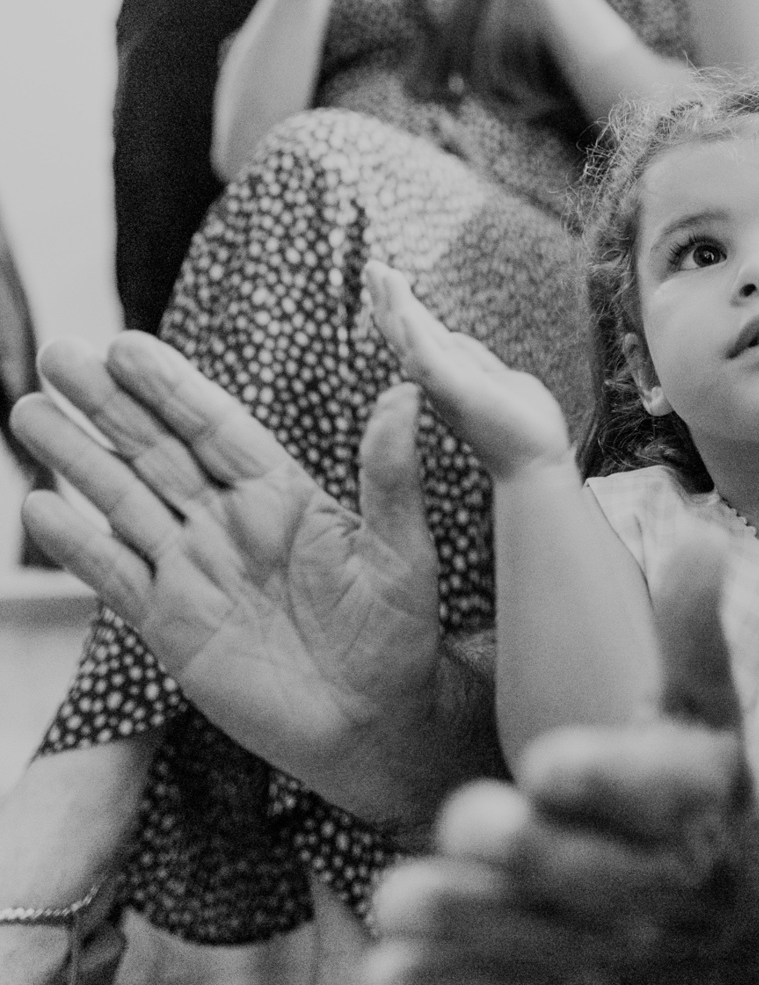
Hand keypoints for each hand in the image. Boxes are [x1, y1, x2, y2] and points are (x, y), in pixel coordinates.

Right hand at [12, 333, 442, 821]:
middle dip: (106, 402)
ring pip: (122, 500)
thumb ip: (391, 476)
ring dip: (77, 457)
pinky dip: (76, 545)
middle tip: (57, 353)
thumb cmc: (400, 635)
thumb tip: (407, 393)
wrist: (376, 728)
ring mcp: (194, 571)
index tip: (125, 344)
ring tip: (27, 411)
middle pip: (155, 449)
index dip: (170, 385)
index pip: (214, 424)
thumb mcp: (402, 551)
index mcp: (281, 493)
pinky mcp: (171, 627)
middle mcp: (229, 522)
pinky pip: (115, 577)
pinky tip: (38, 506)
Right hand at [366, 263, 571, 481]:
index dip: (400, 303)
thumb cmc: (521, 424)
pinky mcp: (460, 394)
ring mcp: (445, 387)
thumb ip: (473, 358)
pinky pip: (431, 363)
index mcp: (447, 373)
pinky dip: (417, 338)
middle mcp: (438, 380)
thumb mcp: (494, 377)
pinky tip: (405, 314)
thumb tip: (454, 335)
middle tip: (370, 265)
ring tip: (383, 275)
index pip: (417, 331)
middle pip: (404, 332)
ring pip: (411, 341)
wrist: (537, 461)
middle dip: (386, 298)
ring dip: (396, 307)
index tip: (384, 274)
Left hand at [369, 539, 758, 984]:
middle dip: (526, 851)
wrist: (737, 919)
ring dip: (465, 922)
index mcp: (691, 802)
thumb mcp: (709, 710)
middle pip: (587, 873)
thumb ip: (694, 634)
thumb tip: (701, 539)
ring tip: (394, 899)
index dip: (604, 776)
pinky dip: (446, 981)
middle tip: (461, 819)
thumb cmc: (706, 788)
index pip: (652, 791)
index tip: (545, 758)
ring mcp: (608, 946)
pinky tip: (386, 969)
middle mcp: (654, 882)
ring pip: (534, 940)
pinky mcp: (565, 981)